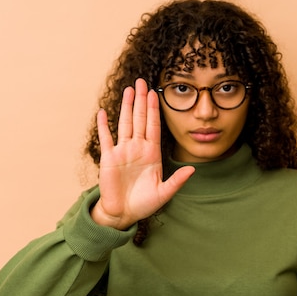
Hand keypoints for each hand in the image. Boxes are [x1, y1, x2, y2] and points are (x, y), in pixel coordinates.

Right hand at [91, 78, 194, 229]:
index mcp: (152, 153)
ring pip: (125, 124)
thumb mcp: (164, 193)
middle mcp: (137, 149)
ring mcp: (122, 151)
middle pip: (139, 119)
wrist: (123, 214)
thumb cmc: (144, 204)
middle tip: (141, 81)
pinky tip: (104, 112)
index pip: (153, 126)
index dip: (154, 110)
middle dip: (141, 101)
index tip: (155, 94)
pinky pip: (106, 138)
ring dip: (126, 107)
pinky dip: (104, 125)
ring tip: (128, 90)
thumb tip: (193, 169)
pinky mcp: (108, 158)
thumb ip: (177, 181)